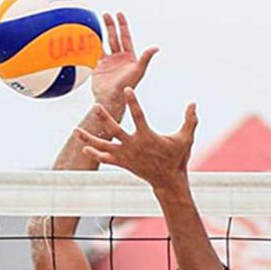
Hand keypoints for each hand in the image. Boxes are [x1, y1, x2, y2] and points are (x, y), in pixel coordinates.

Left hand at [77, 88, 197, 190]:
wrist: (168, 180)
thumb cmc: (176, 158)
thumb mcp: (186, 139)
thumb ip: (190, 121)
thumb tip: (194, 103)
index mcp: (147, 136)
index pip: (138, 116)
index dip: (133, 102)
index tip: (127, 89)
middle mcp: (134, 145)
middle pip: (115, 130)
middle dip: (105, 118)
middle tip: (96, 106)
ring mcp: (126, 155)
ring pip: (104, 145)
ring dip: (90, 138)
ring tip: (76, 130)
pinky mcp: (123, 163)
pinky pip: (106, 158)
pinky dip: (96, 154)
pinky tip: (85, 148)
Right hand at [91, 13, 157, 108]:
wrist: (111, 98)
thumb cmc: (127, 86)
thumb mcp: (138, 71)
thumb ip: (145, 58)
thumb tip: (156, 47)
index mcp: (129, 57)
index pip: (125, 37)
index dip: (123, 25)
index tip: (119, 13)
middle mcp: (120, 57)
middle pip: (115, 37)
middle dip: (111, 25)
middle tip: (106, 14)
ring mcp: (110, 61)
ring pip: (105, 43)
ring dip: (102, 32)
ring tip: (96, 21)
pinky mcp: (100, 66)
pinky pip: (95, 52)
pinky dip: (92, 44)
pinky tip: (87, 36)